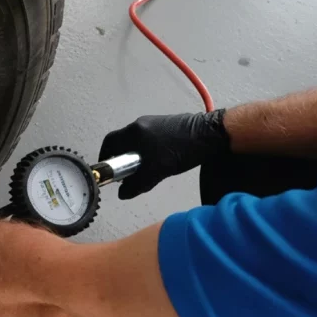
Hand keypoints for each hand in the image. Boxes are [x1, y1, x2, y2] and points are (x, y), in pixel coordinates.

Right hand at [99, 109, 229, 198]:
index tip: (109, 171)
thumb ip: (137, 184)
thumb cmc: (181, 151)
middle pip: (122, 141)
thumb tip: (122, 194)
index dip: (105, 157)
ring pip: (136, 140)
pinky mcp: (166, 124)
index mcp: (134, 132)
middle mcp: (139, 124)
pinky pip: (148, 138)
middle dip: (122, 158)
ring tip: (144, 170)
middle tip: (127, 174)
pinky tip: (159, 161)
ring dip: (135, 155)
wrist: (211, 134)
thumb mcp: (157, 171)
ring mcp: (153, 122)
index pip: (109, 143)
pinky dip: (147, 150)